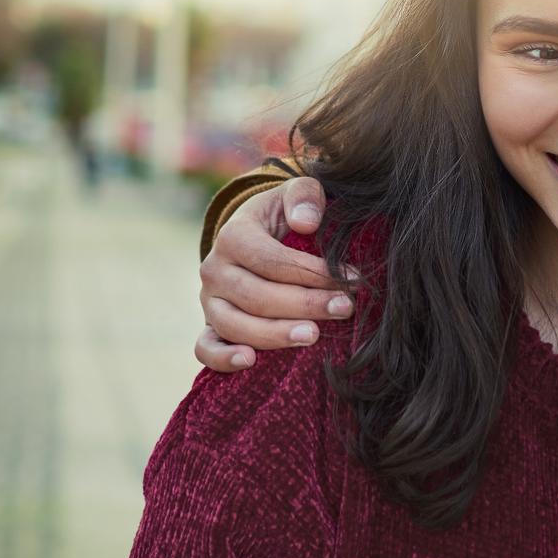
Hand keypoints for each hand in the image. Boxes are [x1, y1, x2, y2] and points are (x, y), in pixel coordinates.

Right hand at [194, 176, 353, 371]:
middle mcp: (214, 269)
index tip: (351, 280)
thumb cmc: (283, 217)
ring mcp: (209, 301)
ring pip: (234, 325)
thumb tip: (307, 222)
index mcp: (233, 235)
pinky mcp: (210, 325)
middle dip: (304, 304)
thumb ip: (304, 197)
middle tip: (343, 309)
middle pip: (256, 296)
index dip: (313, 272)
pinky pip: (205, 348)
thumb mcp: (295, 195)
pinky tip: (250, 362)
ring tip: (313, 336)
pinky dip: (223, 358)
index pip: (272, 261)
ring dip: (275, 335)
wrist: (256, 236)